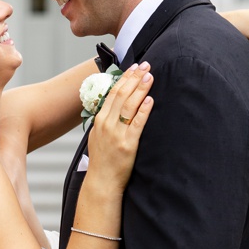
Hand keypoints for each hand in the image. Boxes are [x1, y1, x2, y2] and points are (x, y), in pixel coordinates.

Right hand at [85, 63, 154, 187]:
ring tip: (150, 77)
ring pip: (129, 106)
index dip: (124, 78)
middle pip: (121, 95)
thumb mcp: (98, 135)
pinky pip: (137, 124)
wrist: (102, 182)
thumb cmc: (103, 160)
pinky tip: (150, 100)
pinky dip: (144, 110)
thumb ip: (107, 119)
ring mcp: (116, 134)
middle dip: (134, 78)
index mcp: (99, 120)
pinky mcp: (127, 145)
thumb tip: (118, 103)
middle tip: (146, 65)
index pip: (112, 93)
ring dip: (141, 89)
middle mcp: (106, 124)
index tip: (134, 67)